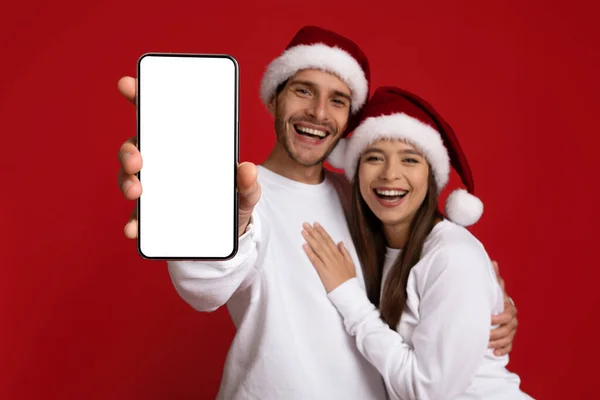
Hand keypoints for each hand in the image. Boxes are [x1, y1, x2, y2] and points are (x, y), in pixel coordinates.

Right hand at [116, 76, 260, 238]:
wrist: (229, 232)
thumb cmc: (233, 200)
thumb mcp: (246, 191)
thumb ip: (249, 182)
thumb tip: (248, 169)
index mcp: (183, 144)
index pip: (158, 115)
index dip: (140, 96)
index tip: (127, 84)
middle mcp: (163, 162)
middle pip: (136, 147)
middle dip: (129, 151)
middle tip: (137, 161)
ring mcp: (155, 187)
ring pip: (130, 178)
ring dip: (126, 182)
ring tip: (136, 192)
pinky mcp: (153, 215)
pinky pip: (137, 216)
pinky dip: (132, 222)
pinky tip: (134, 229)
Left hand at [301, 222, 355, 292]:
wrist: (348, 291)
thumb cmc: (349, 279)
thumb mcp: (350, 263)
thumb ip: (345, 252)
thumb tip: (340, 242)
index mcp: (339, 254)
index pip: (328, 240)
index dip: (322, 231)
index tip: (316, 225)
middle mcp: (332, 256)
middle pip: (321, 242)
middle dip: (313, 232)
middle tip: (306, 224)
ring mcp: (327, 263)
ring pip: (318, 248)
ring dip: (310, 239)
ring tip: (304, 231)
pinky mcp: (322, 271)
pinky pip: (315, 260)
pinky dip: (309, 252)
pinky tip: (304, 246)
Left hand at [488, 260, 517, 355]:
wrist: (494, 309)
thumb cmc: (492, 299)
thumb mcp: (493, 289)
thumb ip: (494, 278)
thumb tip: (493, 262)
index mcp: (509, 308)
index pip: (507, 315)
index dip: (498, 318)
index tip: (488, 320)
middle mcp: (513, 320)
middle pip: (507, 329)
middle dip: (495, 333)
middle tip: (484, 335)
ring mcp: (512, 330)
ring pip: (507, 339)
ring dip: (497, 342)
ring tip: (485, 344)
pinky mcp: (509, 339)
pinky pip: (509, 347)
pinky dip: (503, 350)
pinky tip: (495, 353)